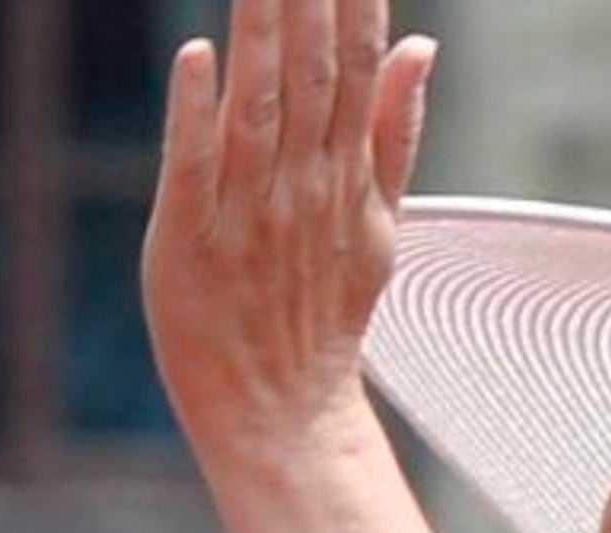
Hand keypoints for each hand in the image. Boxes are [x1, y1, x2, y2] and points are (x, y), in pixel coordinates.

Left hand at [143, 0, 435, 458]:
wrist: (281, 413)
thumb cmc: (321, 316)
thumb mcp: (377, 226)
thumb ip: (395, 134)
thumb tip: (422, 44)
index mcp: (347, 178)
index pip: (358, 69)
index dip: (357, 4)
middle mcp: (302, 187)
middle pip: (311, 74)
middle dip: (308, 1)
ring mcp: (247, 215)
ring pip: (258, 106)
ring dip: (261, 35)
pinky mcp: (188, 242)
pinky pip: (193, 168)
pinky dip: (196, 113)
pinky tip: (199, 57)